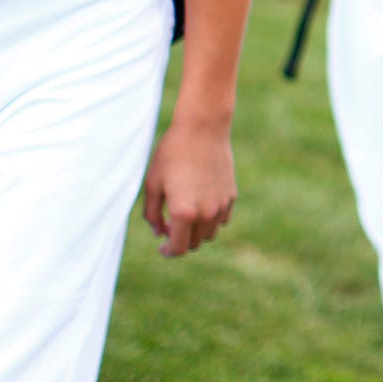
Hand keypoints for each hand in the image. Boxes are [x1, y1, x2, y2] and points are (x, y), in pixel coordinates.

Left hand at [142, 119, 236, 256]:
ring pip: (209, 233)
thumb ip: (151, 214)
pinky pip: (221, 219)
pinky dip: (211, 219)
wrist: (203, 129)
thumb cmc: (172, 153)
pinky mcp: (231, 195)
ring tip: (186, 215)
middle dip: (181, 240)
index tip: (162, 247)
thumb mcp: (152, 183)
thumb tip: (159, 233)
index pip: (178, 248)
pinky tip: (201, 203)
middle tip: (170, 226)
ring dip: (197, 231)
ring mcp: (221, 205)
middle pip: (194, 244)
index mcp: (183, 213)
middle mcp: (205, 214)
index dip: (168, 252)